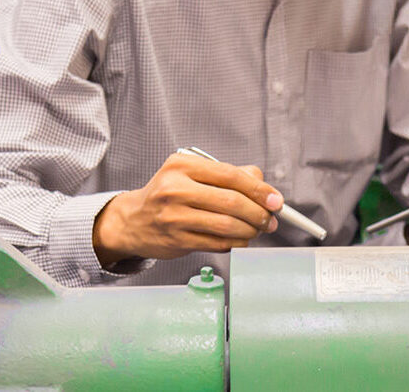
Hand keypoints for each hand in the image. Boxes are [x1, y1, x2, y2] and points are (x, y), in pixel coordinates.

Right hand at [92, 153, 283, 267]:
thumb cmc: (169, 194)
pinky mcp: (175, 240)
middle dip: (258, 213)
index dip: (258, 189)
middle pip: (230, 202)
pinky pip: (216, 243)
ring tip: (257, 230)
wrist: (132, 221)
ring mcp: (173, 216)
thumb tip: (263, 186)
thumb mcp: (192, 173)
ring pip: (225, 225)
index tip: (275, 199)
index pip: (230, 175)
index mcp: (182, 166)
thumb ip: (228, 175)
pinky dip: (235, 243)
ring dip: (249, 230)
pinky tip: (240, 239)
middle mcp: (175, 189)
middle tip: (271, 219)